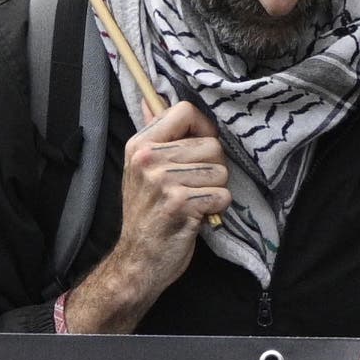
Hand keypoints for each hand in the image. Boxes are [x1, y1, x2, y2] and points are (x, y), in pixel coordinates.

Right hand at [57, 92, 229, 330]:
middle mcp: (149, 159)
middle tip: (194, 187)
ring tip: (194, 201)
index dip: (203, 128)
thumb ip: (153, 135)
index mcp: (140, 145)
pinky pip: (222, 195)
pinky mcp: (180, 204)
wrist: (138, 259)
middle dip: (213, 168)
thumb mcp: (139, 170)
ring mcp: (163, 182)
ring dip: (215, 190)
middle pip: (212, 144)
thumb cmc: (146, 213)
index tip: (199, 148)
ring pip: (220, 171)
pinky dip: (216, 208)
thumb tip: (150, 100)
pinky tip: (198, 215)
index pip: (185, 111)